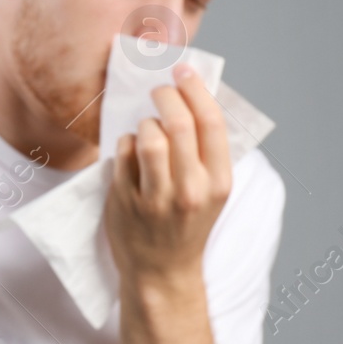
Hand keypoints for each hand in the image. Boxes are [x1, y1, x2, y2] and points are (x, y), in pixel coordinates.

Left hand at [105, 62, 232, 291]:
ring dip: (145, 122)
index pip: (211, 122)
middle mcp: (190, 190)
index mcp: (218, 183)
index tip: (183, 72)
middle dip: (166, 96)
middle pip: (177, 123)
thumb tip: (192, 95)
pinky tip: (132, 151)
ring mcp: (156, 198)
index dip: (196, 89)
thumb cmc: (188, 223)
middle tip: (159, 90)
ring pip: (148, 136)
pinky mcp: (126, 200)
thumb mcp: (211, 190)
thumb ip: (205, 150)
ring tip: (147, 128)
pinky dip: (127, 143)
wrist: (162, 271)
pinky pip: (124, 152)